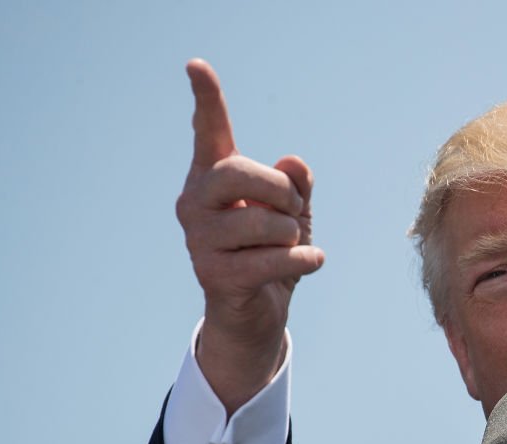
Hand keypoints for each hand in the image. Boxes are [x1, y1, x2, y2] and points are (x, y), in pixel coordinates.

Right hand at [176, 59, 323, 412]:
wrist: (258, 315)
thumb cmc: (273, 253)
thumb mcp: (292, 213)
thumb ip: (296, 183)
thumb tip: (294, 163)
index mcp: (213, 179)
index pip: (209, 132)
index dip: (206, 99)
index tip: (196, 66)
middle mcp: (195, 203)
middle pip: (237, 172)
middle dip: (279, 190)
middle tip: (295, 209)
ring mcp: (199, 239)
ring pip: (261, 220)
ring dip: (292, 234)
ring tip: (294, 244)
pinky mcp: (213, 275)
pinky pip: (271, 259)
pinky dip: (303, 259)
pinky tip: (311, 261)